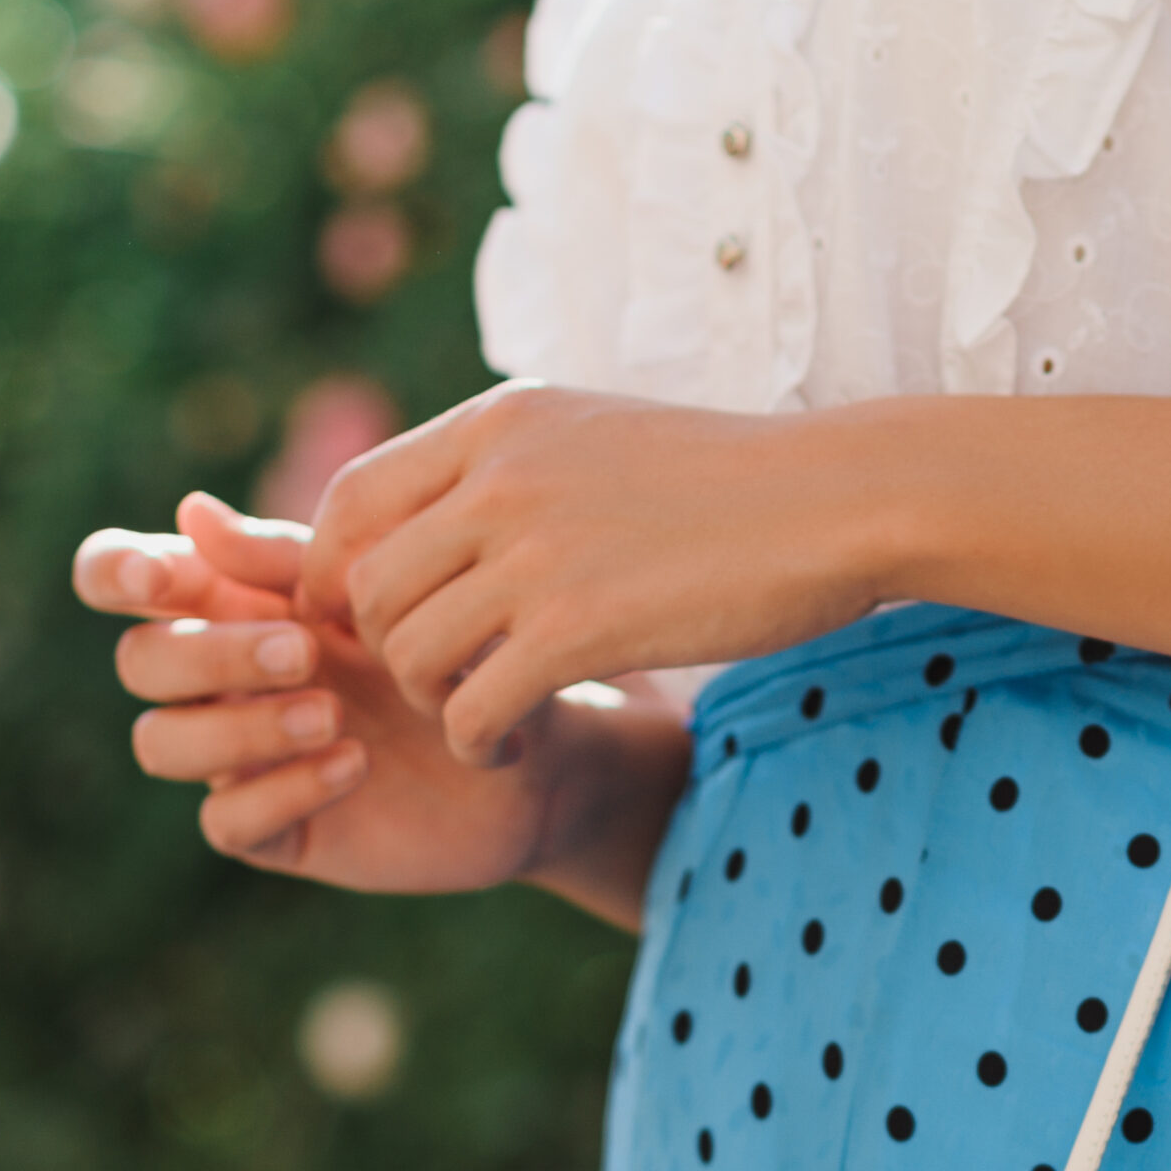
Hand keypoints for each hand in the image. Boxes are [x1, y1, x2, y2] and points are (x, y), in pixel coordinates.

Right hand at [75, 493, 688, 923]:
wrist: (537, 745)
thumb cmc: (459, 642)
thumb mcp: (385, 586)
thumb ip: (290, 557)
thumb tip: (191, 513)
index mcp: (227, 599)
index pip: (117, 578)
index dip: (112, 573)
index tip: (159, 578)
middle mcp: (217, 678)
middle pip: (139, 662)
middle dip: (210, 653)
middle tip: (307, 651)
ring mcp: (239, 754)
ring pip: (161, 743)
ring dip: (237, 725)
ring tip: (333, 714)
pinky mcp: (277, 829)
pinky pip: (225, 820)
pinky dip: (280, 788)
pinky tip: (354, 764)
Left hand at [301, 383, 886, 764]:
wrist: (835, 501)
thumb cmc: (731, 482)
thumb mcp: (599, 436)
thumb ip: (513, 467)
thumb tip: (442, 516)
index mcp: (499, 424)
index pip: (352, 500)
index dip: (335, 575)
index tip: (368, 625)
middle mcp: (500, 477)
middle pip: (368, 586)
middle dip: (385, 655)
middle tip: (438, 685)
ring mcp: (535, 551)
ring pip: (409, 652)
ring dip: (431, 704)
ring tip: (482, 719)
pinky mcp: (578, 627)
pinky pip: (471, 706)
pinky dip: (476, 741)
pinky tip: (513, 745)